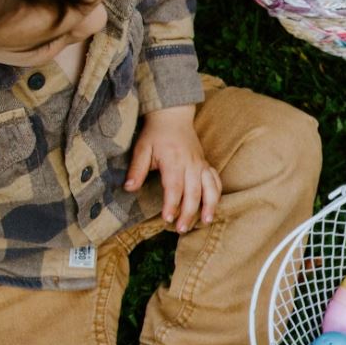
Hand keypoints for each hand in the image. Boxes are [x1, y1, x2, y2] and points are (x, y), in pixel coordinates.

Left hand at [126, 106, 219, 232]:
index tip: (167, 218)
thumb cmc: (156, 133)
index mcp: (173, 160)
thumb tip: (129, 188)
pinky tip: (213, 207)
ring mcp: (200, 164)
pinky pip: (216, 180)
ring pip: (210, 187)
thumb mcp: (141, 148)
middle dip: (189, 212)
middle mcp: (190, 163)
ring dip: (209, 205)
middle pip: (193, 192)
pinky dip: (216, 194)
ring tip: (206, 221)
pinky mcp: (206, 164)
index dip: (172, 204)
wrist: (173, 115)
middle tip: (181, 229)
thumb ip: (136, 169)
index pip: (174, 186)